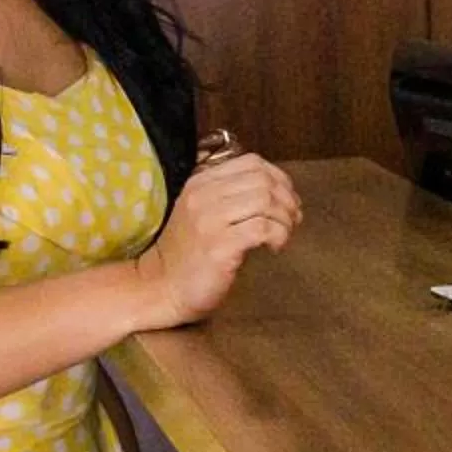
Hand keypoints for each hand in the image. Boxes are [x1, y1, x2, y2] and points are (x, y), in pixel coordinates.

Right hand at [131, 152, 299, 328]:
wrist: (159, 288)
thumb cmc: (188, 254)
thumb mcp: (203, 212)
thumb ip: (231, 195)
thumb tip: (280, 190)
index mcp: (200, 183)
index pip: (252, 163)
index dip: (279, 178)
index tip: (288, 198)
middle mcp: (203, 196)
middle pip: (263, 180)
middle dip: (287, 199)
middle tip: (293, 219)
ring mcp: (209, 220)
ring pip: (265, 201)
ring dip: (285, 218)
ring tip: (284, 235)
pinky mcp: (219, 246)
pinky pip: (262, 229)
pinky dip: (279, 236)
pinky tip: (275, 248)